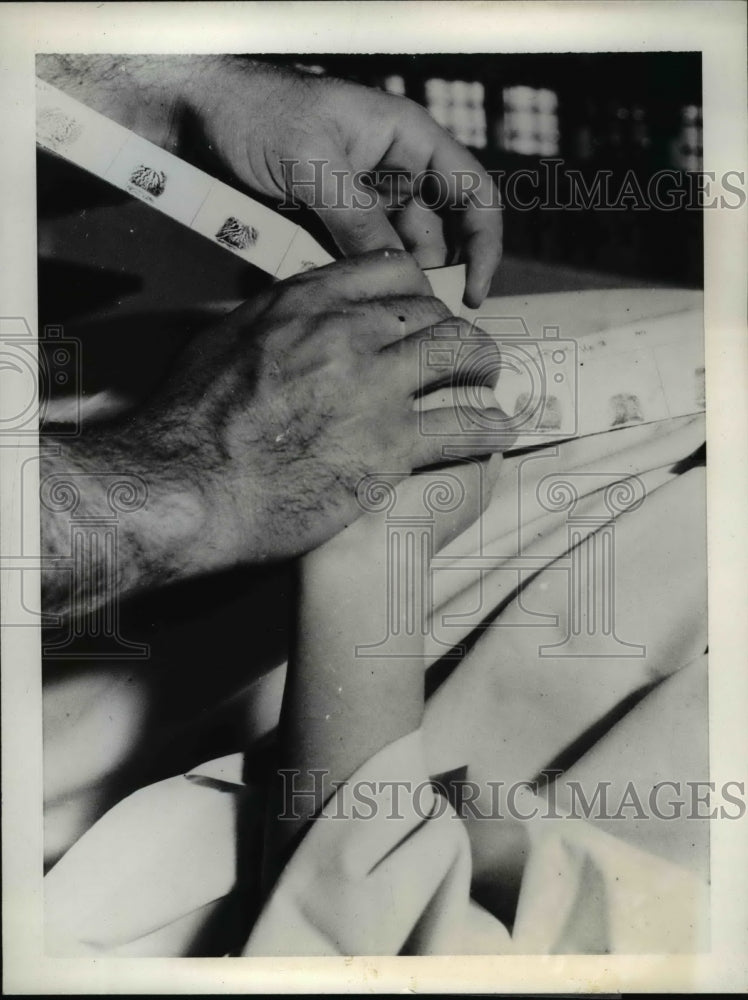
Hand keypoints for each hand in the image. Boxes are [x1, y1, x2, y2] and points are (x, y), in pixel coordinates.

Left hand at [36, 55, 500, 306]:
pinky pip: (354, 259)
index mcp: (407, 140)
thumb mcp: (311, 163)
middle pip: (437, 235)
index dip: (484, 244)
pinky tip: (333, 284)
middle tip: (401, 306)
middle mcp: (393, 172)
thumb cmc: (254, 111)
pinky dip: (350, 276)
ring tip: (353, 290)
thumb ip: (358, 219)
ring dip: (381, 278)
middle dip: (424, 272)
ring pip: (392, 255)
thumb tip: (401, 275)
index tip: (475, 293)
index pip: (473, 193)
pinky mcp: (331, 223)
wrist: (193, 115)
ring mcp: (362, 201)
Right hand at [137, 249, 506, 567]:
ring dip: (483, 368)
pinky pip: (465, 426)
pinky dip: (492, 427)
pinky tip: (502, 430)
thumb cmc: (190, 422)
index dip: (418, 292)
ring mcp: (373, 386)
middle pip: (432, 312)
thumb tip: (289, 316)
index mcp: (305, 302)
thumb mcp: (223, 342)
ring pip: (461, 354)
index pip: (391, 270)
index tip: (422, 314)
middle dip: (452, 333)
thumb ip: (271, 320)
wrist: (187, 486)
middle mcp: (346, 332)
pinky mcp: (389, 445)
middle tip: (458, 358)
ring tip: (488, 384)